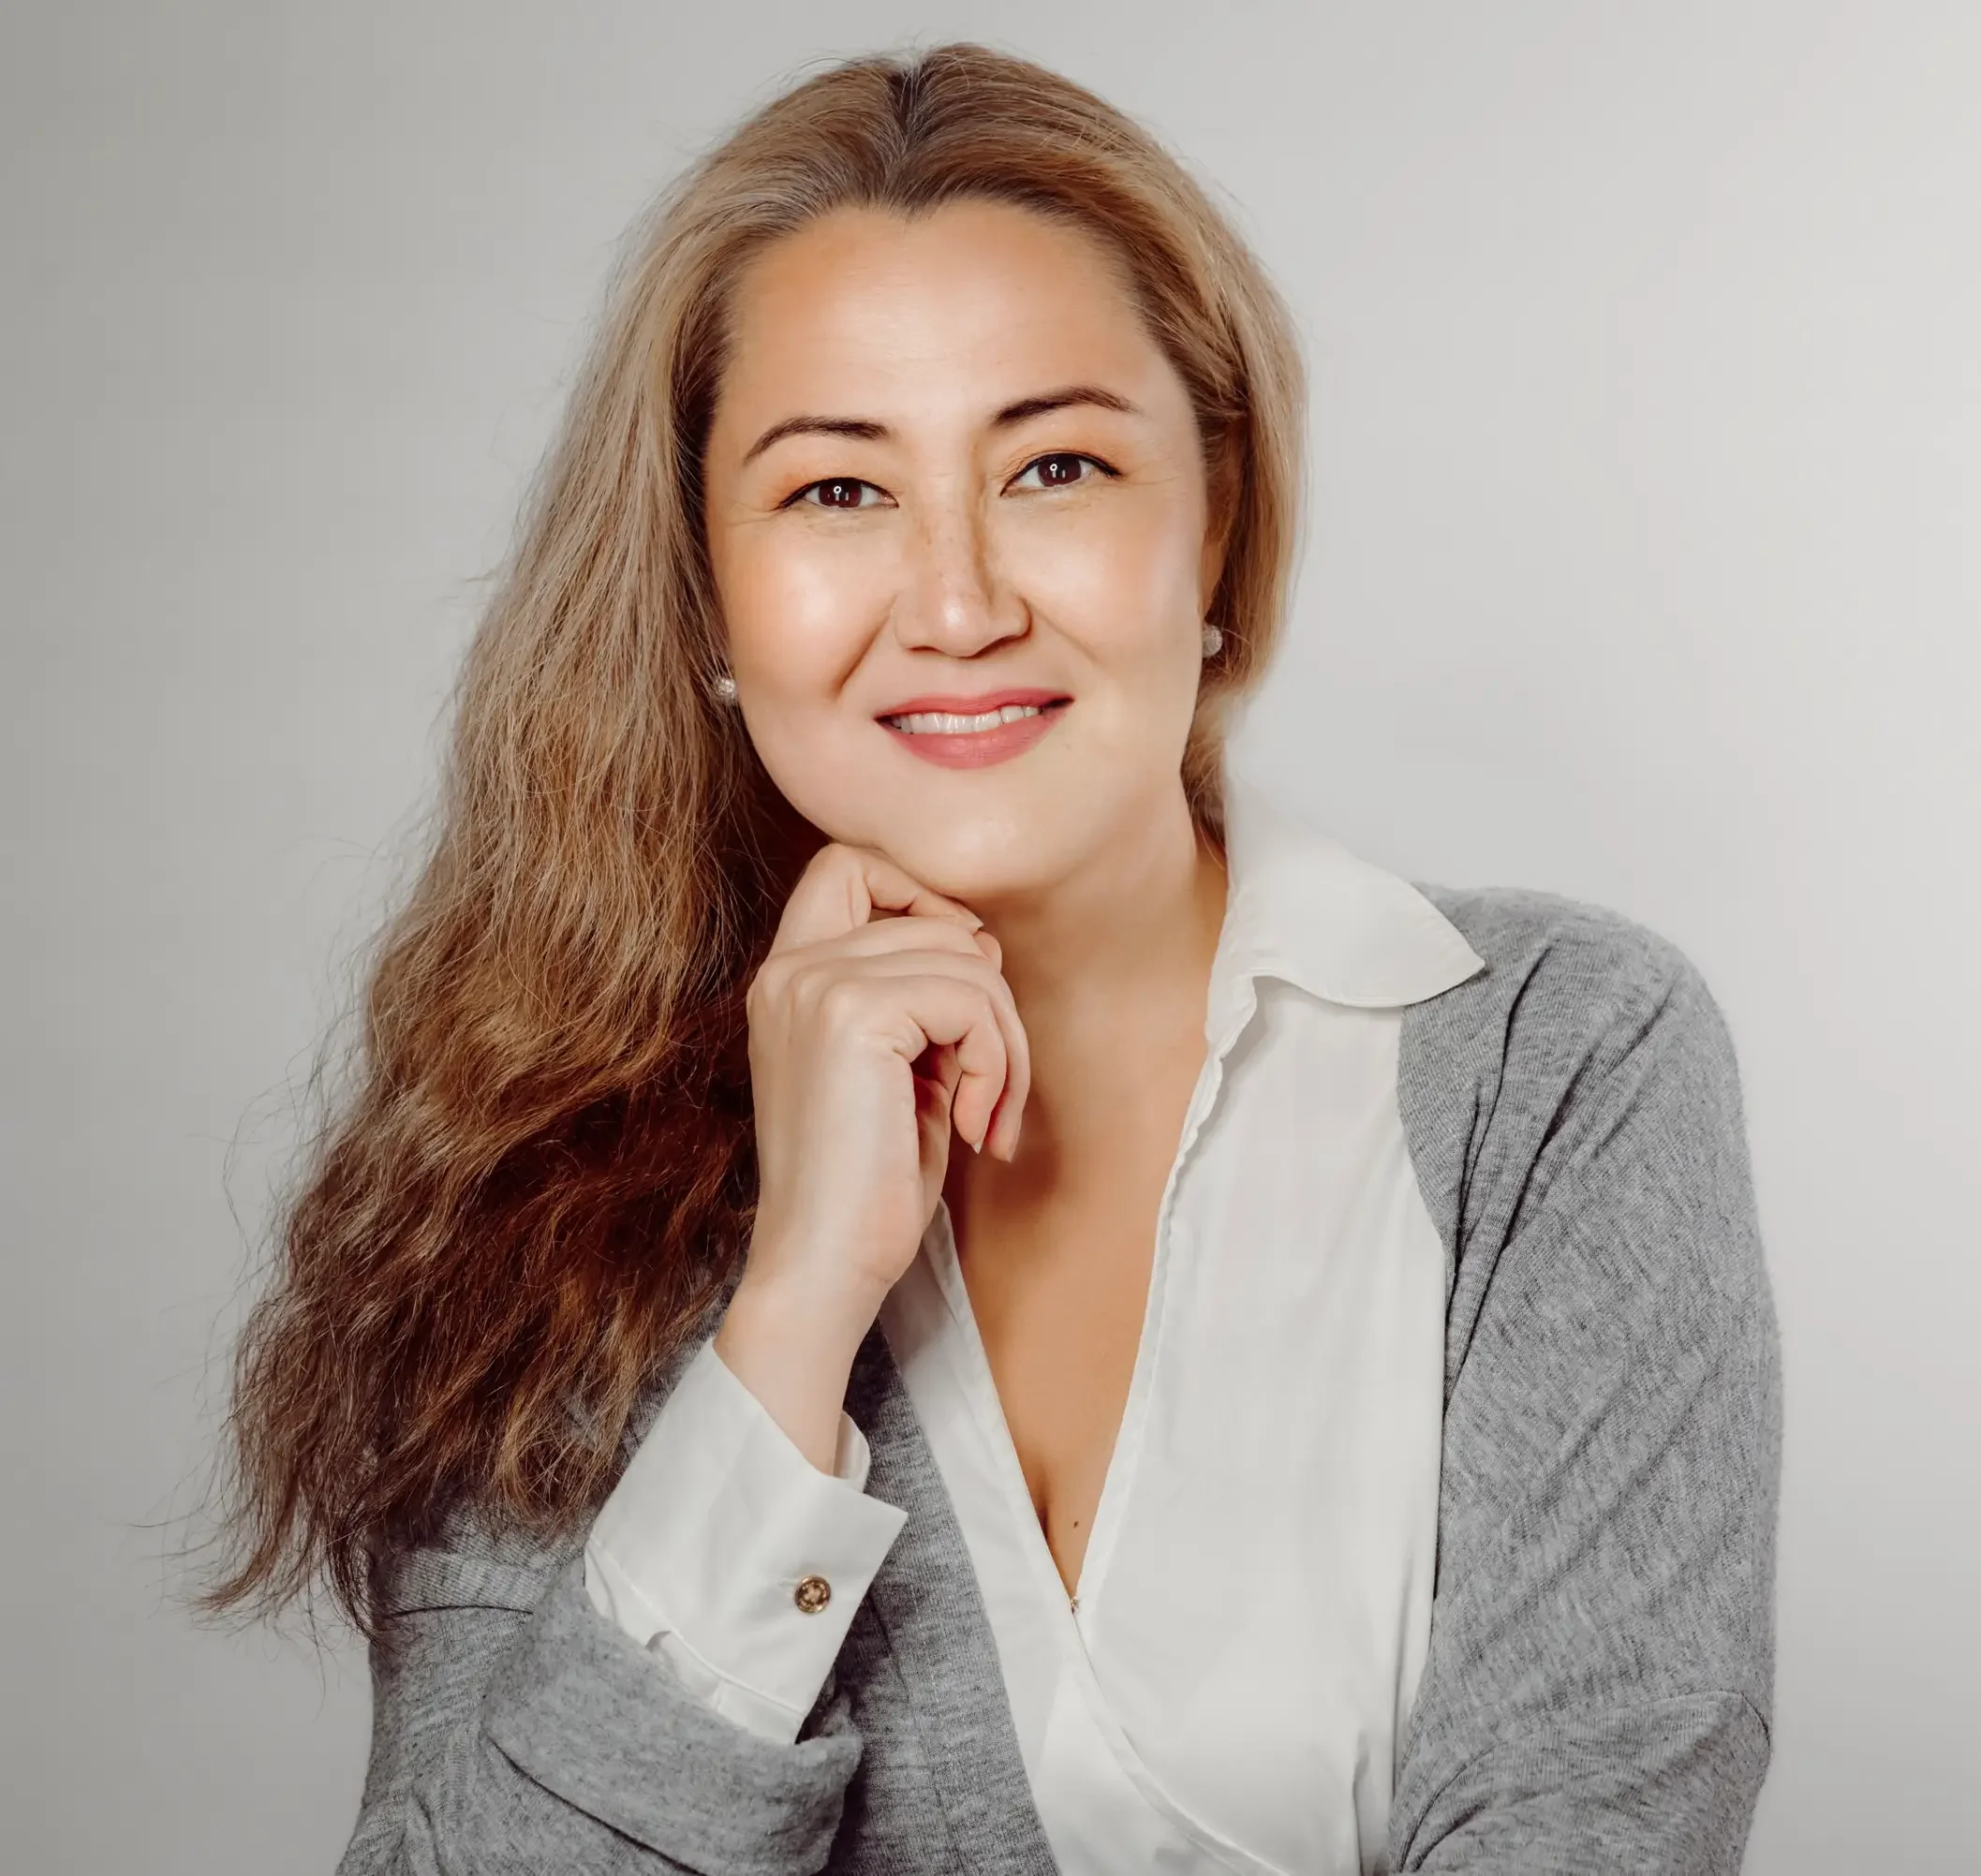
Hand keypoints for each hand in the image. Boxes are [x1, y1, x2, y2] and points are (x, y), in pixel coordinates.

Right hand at [713, 842, 1031, 1465]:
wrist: (821, 1270)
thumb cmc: (864, 1189)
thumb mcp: (900, 1072)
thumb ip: (924, 997)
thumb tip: (980, 940)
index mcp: (788, 976)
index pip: (849, 862)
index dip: (921, 896)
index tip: (957, 986)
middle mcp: (790, 968)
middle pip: (937, 917)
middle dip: (991, 1002)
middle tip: (993, 1089)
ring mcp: (815, 985)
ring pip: (968, 958)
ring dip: (1005, 1042)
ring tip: (988, 1115)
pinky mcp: (853, 1014)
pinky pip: (972, 998)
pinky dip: (999, 1061)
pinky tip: (977, 1124)